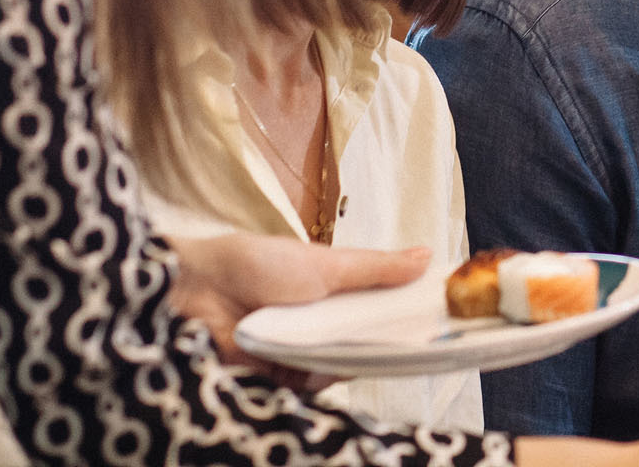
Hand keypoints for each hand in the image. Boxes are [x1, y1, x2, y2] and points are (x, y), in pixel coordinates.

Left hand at [170, 235, 427, 365]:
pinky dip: (321, 375)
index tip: (438, 318)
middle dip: (386, 341)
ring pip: (345, 364)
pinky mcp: (283, 376)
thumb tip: (427, 256)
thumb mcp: (327, 264)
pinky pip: (315, 383)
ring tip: (353, 342)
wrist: (200, 292)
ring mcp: (304, 349)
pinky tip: (321, 362)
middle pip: (367, 340)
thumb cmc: (259, 265)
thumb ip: (376, 268)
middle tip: (415, 340)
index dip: (405, 313)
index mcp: (336, 290)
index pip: (380, 307)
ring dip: (350, 356)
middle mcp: (323, 322)